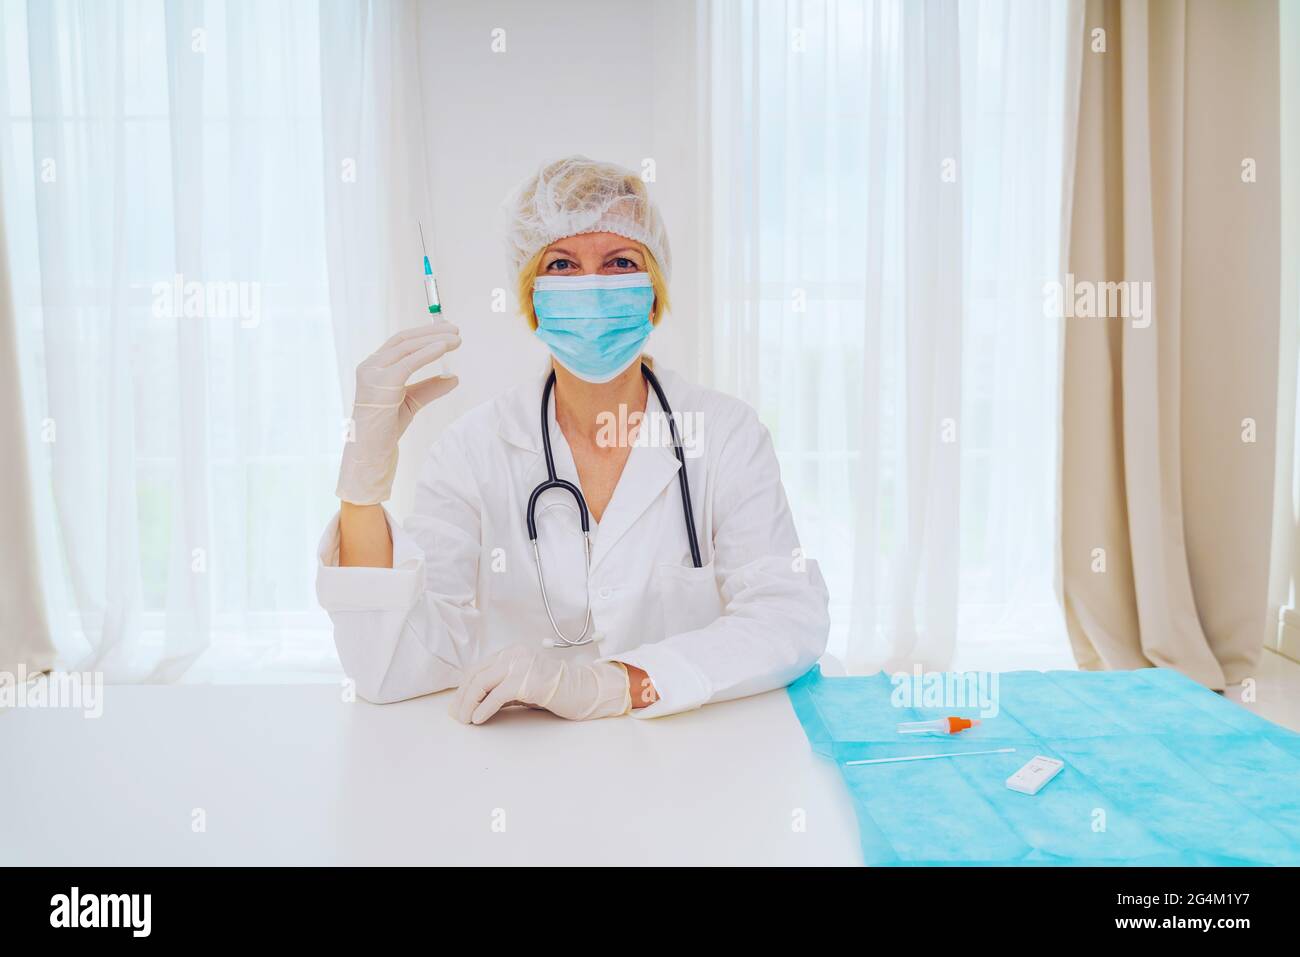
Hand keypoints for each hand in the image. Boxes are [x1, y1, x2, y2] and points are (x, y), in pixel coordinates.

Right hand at [336, 321, 460, 504]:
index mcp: (374, 366)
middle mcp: (370, 366)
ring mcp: (372, 374)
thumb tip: (454, 377)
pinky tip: (443, 348)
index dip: (424, 333)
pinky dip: (427, 353)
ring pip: (407, 348)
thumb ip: (429, 388)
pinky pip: (408, 363)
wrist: (370, 452)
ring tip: (456, 339)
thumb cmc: (386, 429)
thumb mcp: (412, 402)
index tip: (447, 330)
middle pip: (404, 340)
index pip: (401, 341)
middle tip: (456, 330)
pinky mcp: (381, 385)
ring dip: (434, 340)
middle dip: (432, 332)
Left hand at [450, 645, 630, 723]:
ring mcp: (520, 665)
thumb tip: (474, 702)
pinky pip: (496, 695)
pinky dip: (483, 709)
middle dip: (462, 697)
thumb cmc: (554, 691)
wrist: (583, 691)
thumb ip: (501, 687)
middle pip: (475, 674)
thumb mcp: (522, 685)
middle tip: (457, 716)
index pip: (477, 668)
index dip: (463, 688)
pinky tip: (479, 719)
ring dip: (469, 704)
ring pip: (481, 683)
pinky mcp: (526, 680)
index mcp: (511, 653)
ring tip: (466, 720)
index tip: (457, 706)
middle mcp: (513, 654)